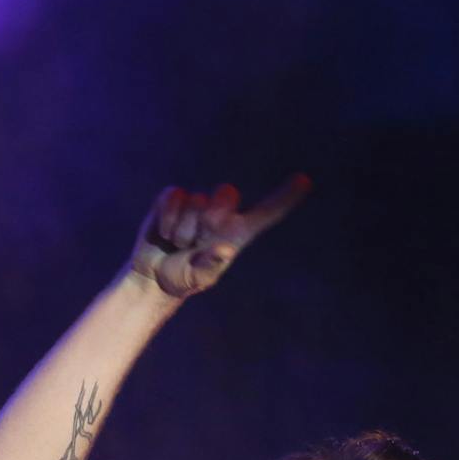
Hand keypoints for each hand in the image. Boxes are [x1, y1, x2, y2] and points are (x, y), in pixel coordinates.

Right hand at [127, 175, 310, 300]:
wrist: (152, 276)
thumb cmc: (183, 279)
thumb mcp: (198, 279)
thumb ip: (211, 265)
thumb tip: (224, 250)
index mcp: (238, 232)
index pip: (267, 211)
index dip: (286, 197)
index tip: (306, 180)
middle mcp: (222, 213)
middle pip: (227, 193)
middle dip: (209, 216)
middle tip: (195, 241)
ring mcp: (198, 202)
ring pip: (196, 199)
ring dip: (182, 228)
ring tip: (177, 244)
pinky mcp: (174, 198)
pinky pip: (174, 195)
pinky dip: (167, 216)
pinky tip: (165, 233)